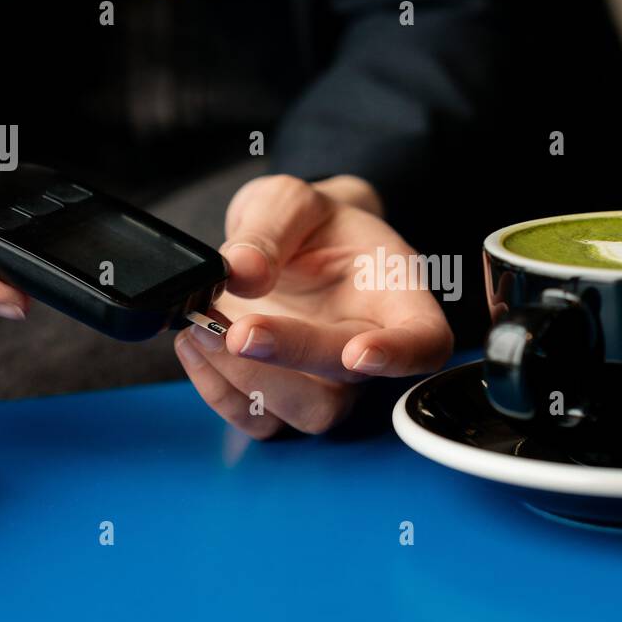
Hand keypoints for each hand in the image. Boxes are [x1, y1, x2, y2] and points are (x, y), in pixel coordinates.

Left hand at [175, 173, 453, 436]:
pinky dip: (218, 391)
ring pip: (306, 413)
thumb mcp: (290, 200)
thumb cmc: (310, 223)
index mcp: (396, 295)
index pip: (424, 341)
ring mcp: (327, 380)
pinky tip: (196, 346)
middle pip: (347, 383)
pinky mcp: (283, 396)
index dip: (399, 356)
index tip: (359, 354)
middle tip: (237, 328)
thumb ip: (270, 228)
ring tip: (202, 326)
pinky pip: (260, 422)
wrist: (289, 241)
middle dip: (290, 360)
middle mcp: (369, 346)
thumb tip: (244, 271)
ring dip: (247, 379)